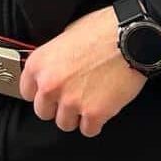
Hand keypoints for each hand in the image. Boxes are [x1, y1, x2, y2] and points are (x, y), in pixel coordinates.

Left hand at [19, 6, 147, 137]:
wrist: (133, 37)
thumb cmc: (102, 31)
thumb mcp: (65, 36)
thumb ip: (53, 59)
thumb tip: (51, 70)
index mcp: (38, 64)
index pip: (26, 93)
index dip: (41, 93)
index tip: (50, 93)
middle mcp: (49, 85)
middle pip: (43, 112)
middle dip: (57, 107)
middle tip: (73, 97)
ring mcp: (71, 101)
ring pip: (65, 124)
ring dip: (76, 116)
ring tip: (90, 101)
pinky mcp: (94, 113)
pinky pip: (89, 130)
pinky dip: (96, 123)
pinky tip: (102, 108)